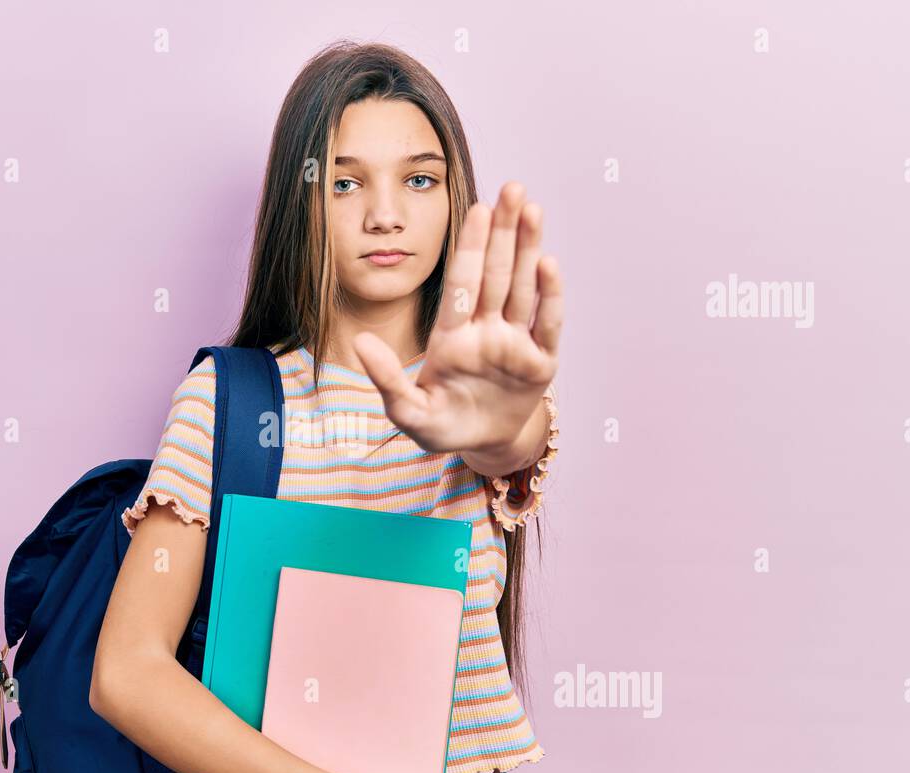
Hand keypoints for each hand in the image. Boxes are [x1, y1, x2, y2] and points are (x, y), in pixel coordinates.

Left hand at [353, 182, 563, 459]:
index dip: (470, 247)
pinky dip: (549, 296)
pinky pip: (547, 323)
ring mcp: (515, 342)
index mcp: (452, 336)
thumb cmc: (442, 426)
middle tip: (512, 189)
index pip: (462, 283)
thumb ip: (386, 380)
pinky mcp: (541, 361)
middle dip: (504, 232)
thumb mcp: (408, 411)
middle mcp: (486, 330)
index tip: (477, 209)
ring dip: (528, 249)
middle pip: (496, 274)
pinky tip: (549, 264)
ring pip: (522, 288)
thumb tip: (360, 344)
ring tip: (532, 209)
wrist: (483, 446)